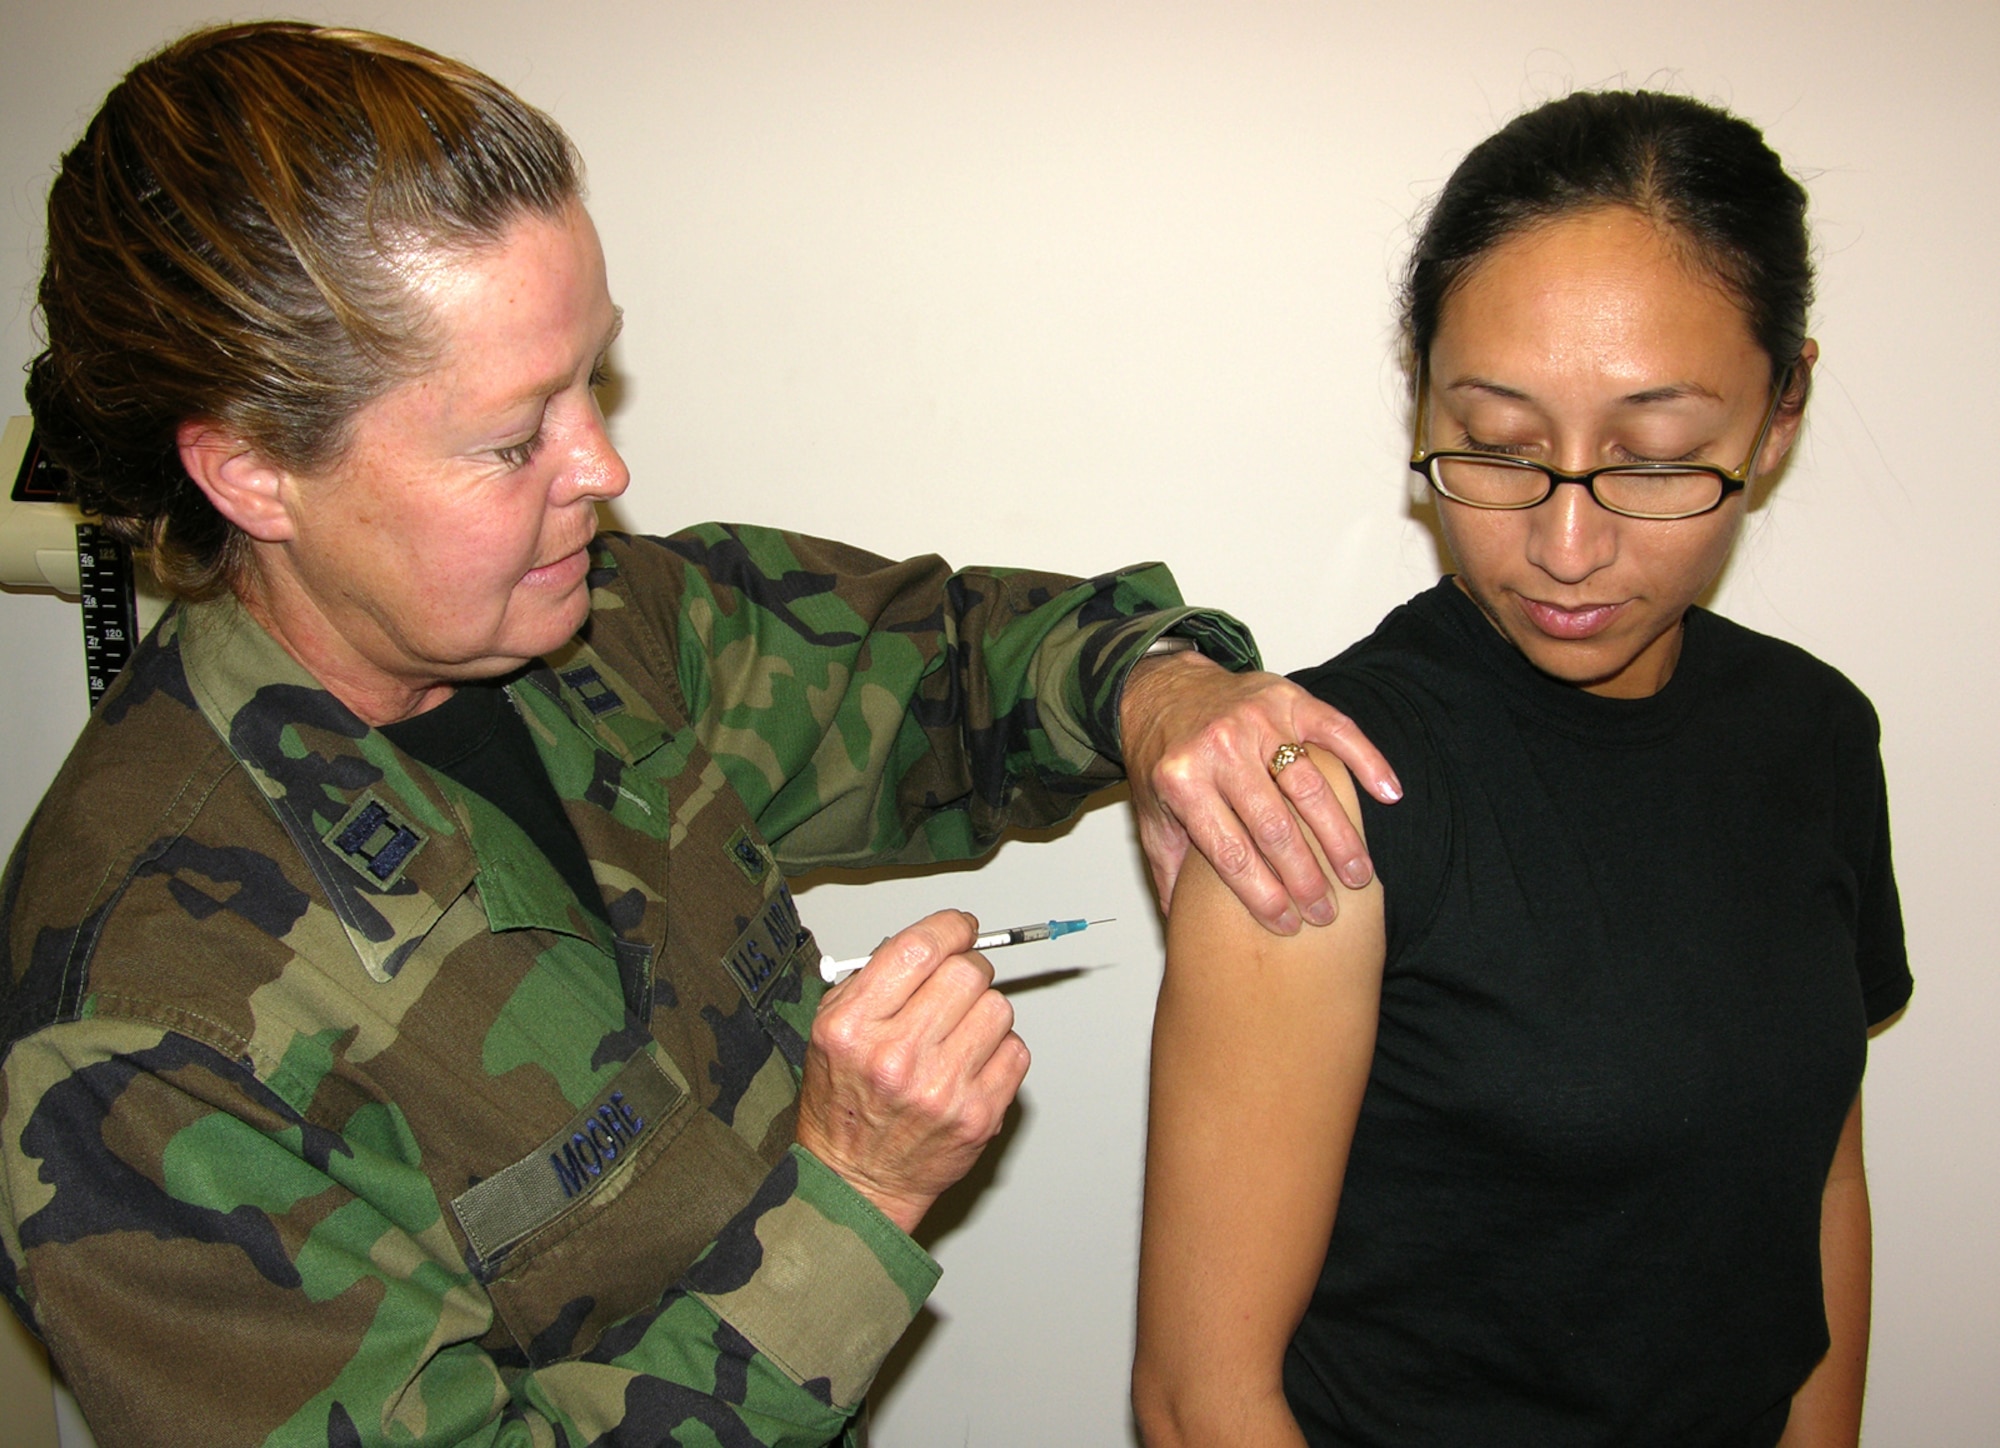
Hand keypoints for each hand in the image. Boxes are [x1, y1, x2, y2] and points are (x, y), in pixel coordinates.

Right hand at [794, 910, 1029, 1233]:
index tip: (960, 928)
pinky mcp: (977, 1115)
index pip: (919, 949)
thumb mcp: (828, 1032)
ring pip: (998, 1008)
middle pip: (967, 973)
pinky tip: (971, 1064)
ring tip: (958, 1032)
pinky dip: (999, 1050)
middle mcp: (896, 1056)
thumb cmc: (842, 1104)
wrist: (856, 1180)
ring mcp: (941, 1089)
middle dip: (968, 968)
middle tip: (957, 983)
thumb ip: (871, 980)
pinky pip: (1016, 1051)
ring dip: (984, 1011)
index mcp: (853, 1027)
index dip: (951, 927)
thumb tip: (933, 941)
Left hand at [1119, 651, 1400, 933]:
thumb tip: (1187, 932)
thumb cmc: (1163, 761)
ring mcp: (1256, 720)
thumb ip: (1169, 872)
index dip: (1263, 894)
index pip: (1230, 852)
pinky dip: (1367, 761)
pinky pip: (1336, 730)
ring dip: (1339, 836)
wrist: (1161, 689)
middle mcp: (1218, 748)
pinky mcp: (1286, 698)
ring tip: (1358, 875)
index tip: (1289, 924)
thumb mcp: (1153, 817)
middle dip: (1305, 877)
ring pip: (1309, 786)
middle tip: (1326, 911)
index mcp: (1181, 781)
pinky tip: (1389, 794)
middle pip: (1274, 825)